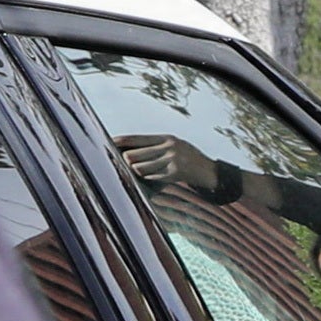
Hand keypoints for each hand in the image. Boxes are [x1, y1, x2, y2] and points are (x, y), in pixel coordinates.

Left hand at [112, 131, 244, 209]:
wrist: (214, 174)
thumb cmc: (192, 162)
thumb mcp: (177, 148)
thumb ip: (158, 148)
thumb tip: (130, 153)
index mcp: (167, 138)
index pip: (137, 139)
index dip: (120, 142)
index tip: (106, 144)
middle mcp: (169, 146)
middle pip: (134, 154)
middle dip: (125, 162)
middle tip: (119, 167)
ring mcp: (172, 159)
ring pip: (140, 167)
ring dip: (136, 174)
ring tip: (137, 176)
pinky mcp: (176, 172)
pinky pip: (152, 178)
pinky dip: (147, 181)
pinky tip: (148, 183)